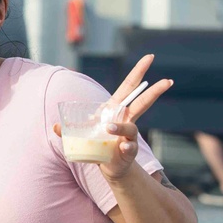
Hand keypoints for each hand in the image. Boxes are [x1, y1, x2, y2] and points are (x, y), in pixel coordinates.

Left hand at [53, 54, 172, 179]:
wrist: (107, 165)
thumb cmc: (97, 142)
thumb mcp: (81, 133)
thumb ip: (69, 129)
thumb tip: (55, 126)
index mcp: (114, 109)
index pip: (129, 87)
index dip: (138, 73)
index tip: (150, 57)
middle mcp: (126, 119)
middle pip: (141, 102)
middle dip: (154, 91)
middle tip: (168, 80)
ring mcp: (129, 135)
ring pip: (131, 126)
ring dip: (121, 126)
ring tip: (109, 128)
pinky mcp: (129, 150)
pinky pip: (129, 146)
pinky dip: (125, 146)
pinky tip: (122, 147)